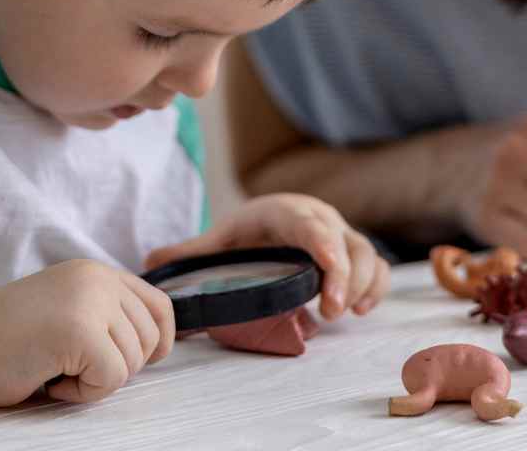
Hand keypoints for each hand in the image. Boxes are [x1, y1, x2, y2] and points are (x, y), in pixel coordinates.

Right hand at [0, 260, 173, 405]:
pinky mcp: (81, 331)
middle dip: (121, 366)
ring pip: (132, 362)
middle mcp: (99, 280)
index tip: (146, 359)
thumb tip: (155, 345)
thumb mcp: (69, 308)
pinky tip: (53, 380)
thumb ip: (106, 313)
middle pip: (150, 338)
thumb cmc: (10, 338)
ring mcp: (91, 302)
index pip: (159, 305)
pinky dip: (84, 392)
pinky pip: (111, 377)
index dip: (161, 339)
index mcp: (98, 273)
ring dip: (97, 381)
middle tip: (76, 369)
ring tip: (58, 371)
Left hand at [143, 194, 389, 319]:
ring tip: (342, 313)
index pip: (308, 224)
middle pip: (346, 242)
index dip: (320, 242)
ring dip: (361, 284)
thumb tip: (149, 262)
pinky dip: (375, 287)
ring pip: (366, 255)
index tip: (325, 266)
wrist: (274, 220)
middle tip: (329, 310)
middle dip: (343, 275)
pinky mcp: (355, 256)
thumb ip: (190, 254)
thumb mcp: (220, 241)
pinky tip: (359, 310)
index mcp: (286, 212)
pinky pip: (377, 268)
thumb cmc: (249, 234)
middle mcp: (321, 220)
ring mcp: (342, 238)